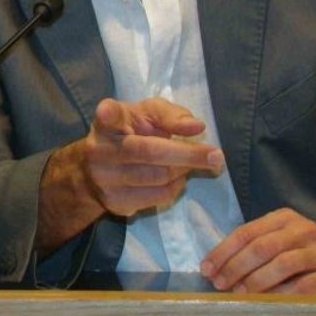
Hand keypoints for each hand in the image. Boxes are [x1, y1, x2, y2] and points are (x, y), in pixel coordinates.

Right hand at [82, 97, 223, 216]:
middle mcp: (99, 150)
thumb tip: (197, 127)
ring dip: (182, 171)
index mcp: (106, 122)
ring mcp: (104, 180)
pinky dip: (175, 187)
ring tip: (188, 163)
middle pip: (148, 152)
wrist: (100, 169)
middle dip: (187, 154)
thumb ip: (172, 115)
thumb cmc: (131, 131)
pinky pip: (158, 197)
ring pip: (158, 177)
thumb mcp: (148, 114)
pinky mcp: (115, 203)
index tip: (107, 112)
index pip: (105, 116)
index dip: (107, 114)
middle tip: (216, 156)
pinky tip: (174, 178)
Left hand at [200, 208, 315, 293]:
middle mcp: (303, 230)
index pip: (246, 232)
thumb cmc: (303, 251)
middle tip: (219, 283)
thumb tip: (217, 266)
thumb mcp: (279, 238)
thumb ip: (253, 245)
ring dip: (254, 281)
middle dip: (235, 266)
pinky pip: (300, 287)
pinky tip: (264, 301)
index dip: (224, 251)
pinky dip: (278, 295)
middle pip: (261, 247)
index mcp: (284, 218)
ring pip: (281, 265)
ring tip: (238, 293)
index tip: (206, 268)